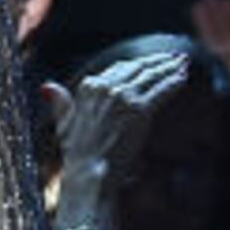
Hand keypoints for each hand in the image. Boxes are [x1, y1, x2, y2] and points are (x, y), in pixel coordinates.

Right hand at [47, 48, 189, 229]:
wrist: (90, 172)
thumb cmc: (77, 153)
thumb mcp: (64, 123)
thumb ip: (59, 102)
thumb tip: (47, 86)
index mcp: (89, 85)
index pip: (119, 68)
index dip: (137, 64)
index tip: (150, 62)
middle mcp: (106, 85)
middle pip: (137, 68)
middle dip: (157, 61)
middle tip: (174, 57)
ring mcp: (124, 96)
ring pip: (152, 75)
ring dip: (170, 68)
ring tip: (182, 63)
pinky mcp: (140, 109)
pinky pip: (162, 90)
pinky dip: (174, 82)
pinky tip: (183, 78)